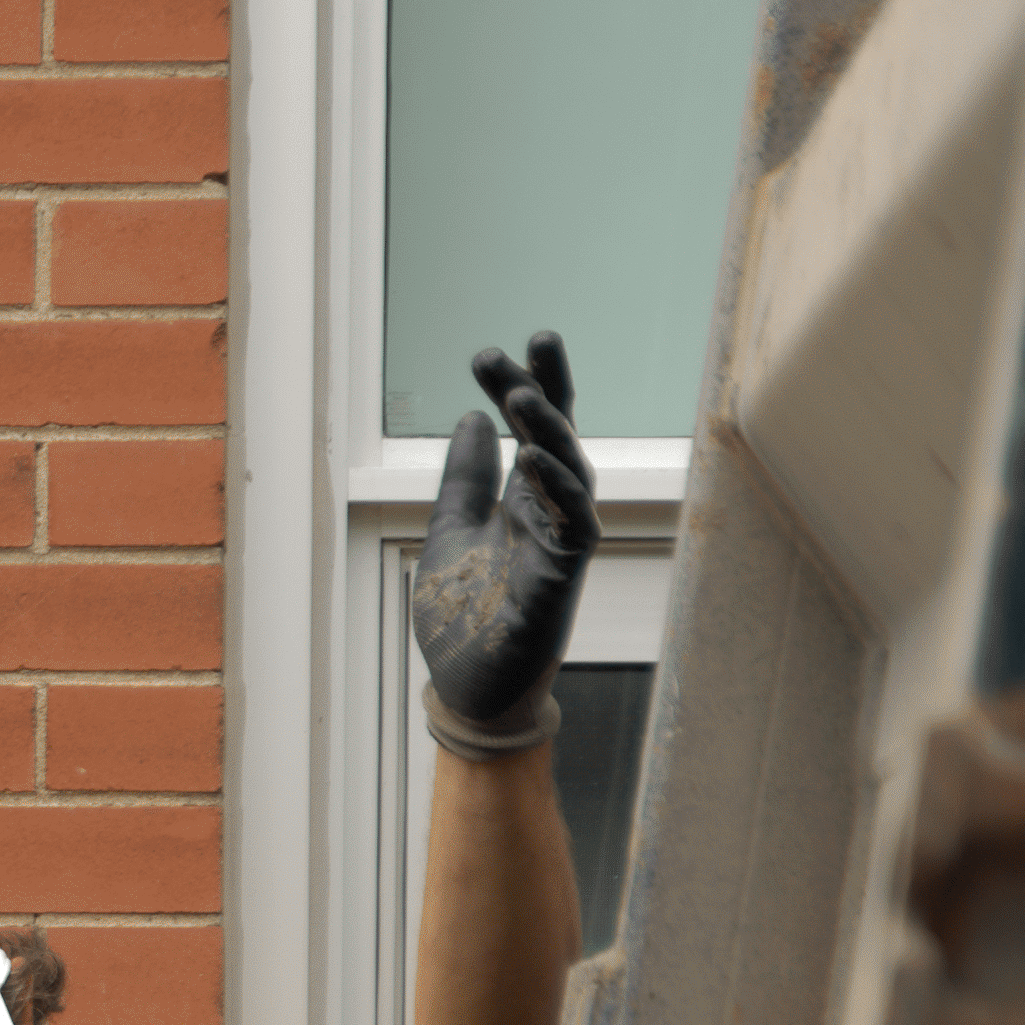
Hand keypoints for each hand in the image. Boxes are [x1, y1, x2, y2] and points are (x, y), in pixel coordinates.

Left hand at [403, 330, 595, 761]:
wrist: (467, 686)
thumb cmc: (463, 614)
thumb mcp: (450, 530)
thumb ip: (464, 478)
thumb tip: (470, 419)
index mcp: (522, 497)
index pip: (531, 428)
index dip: (519, 385)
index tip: (488, 353)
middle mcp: (549, 512)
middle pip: (560, 435)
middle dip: (551, 386)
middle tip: (537, 338)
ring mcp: (561, 543)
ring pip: (572, 472)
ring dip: (551, 431)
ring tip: (522, 395)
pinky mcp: (564, 577)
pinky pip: (574, 524)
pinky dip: (558, 489)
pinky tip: (533, 457)